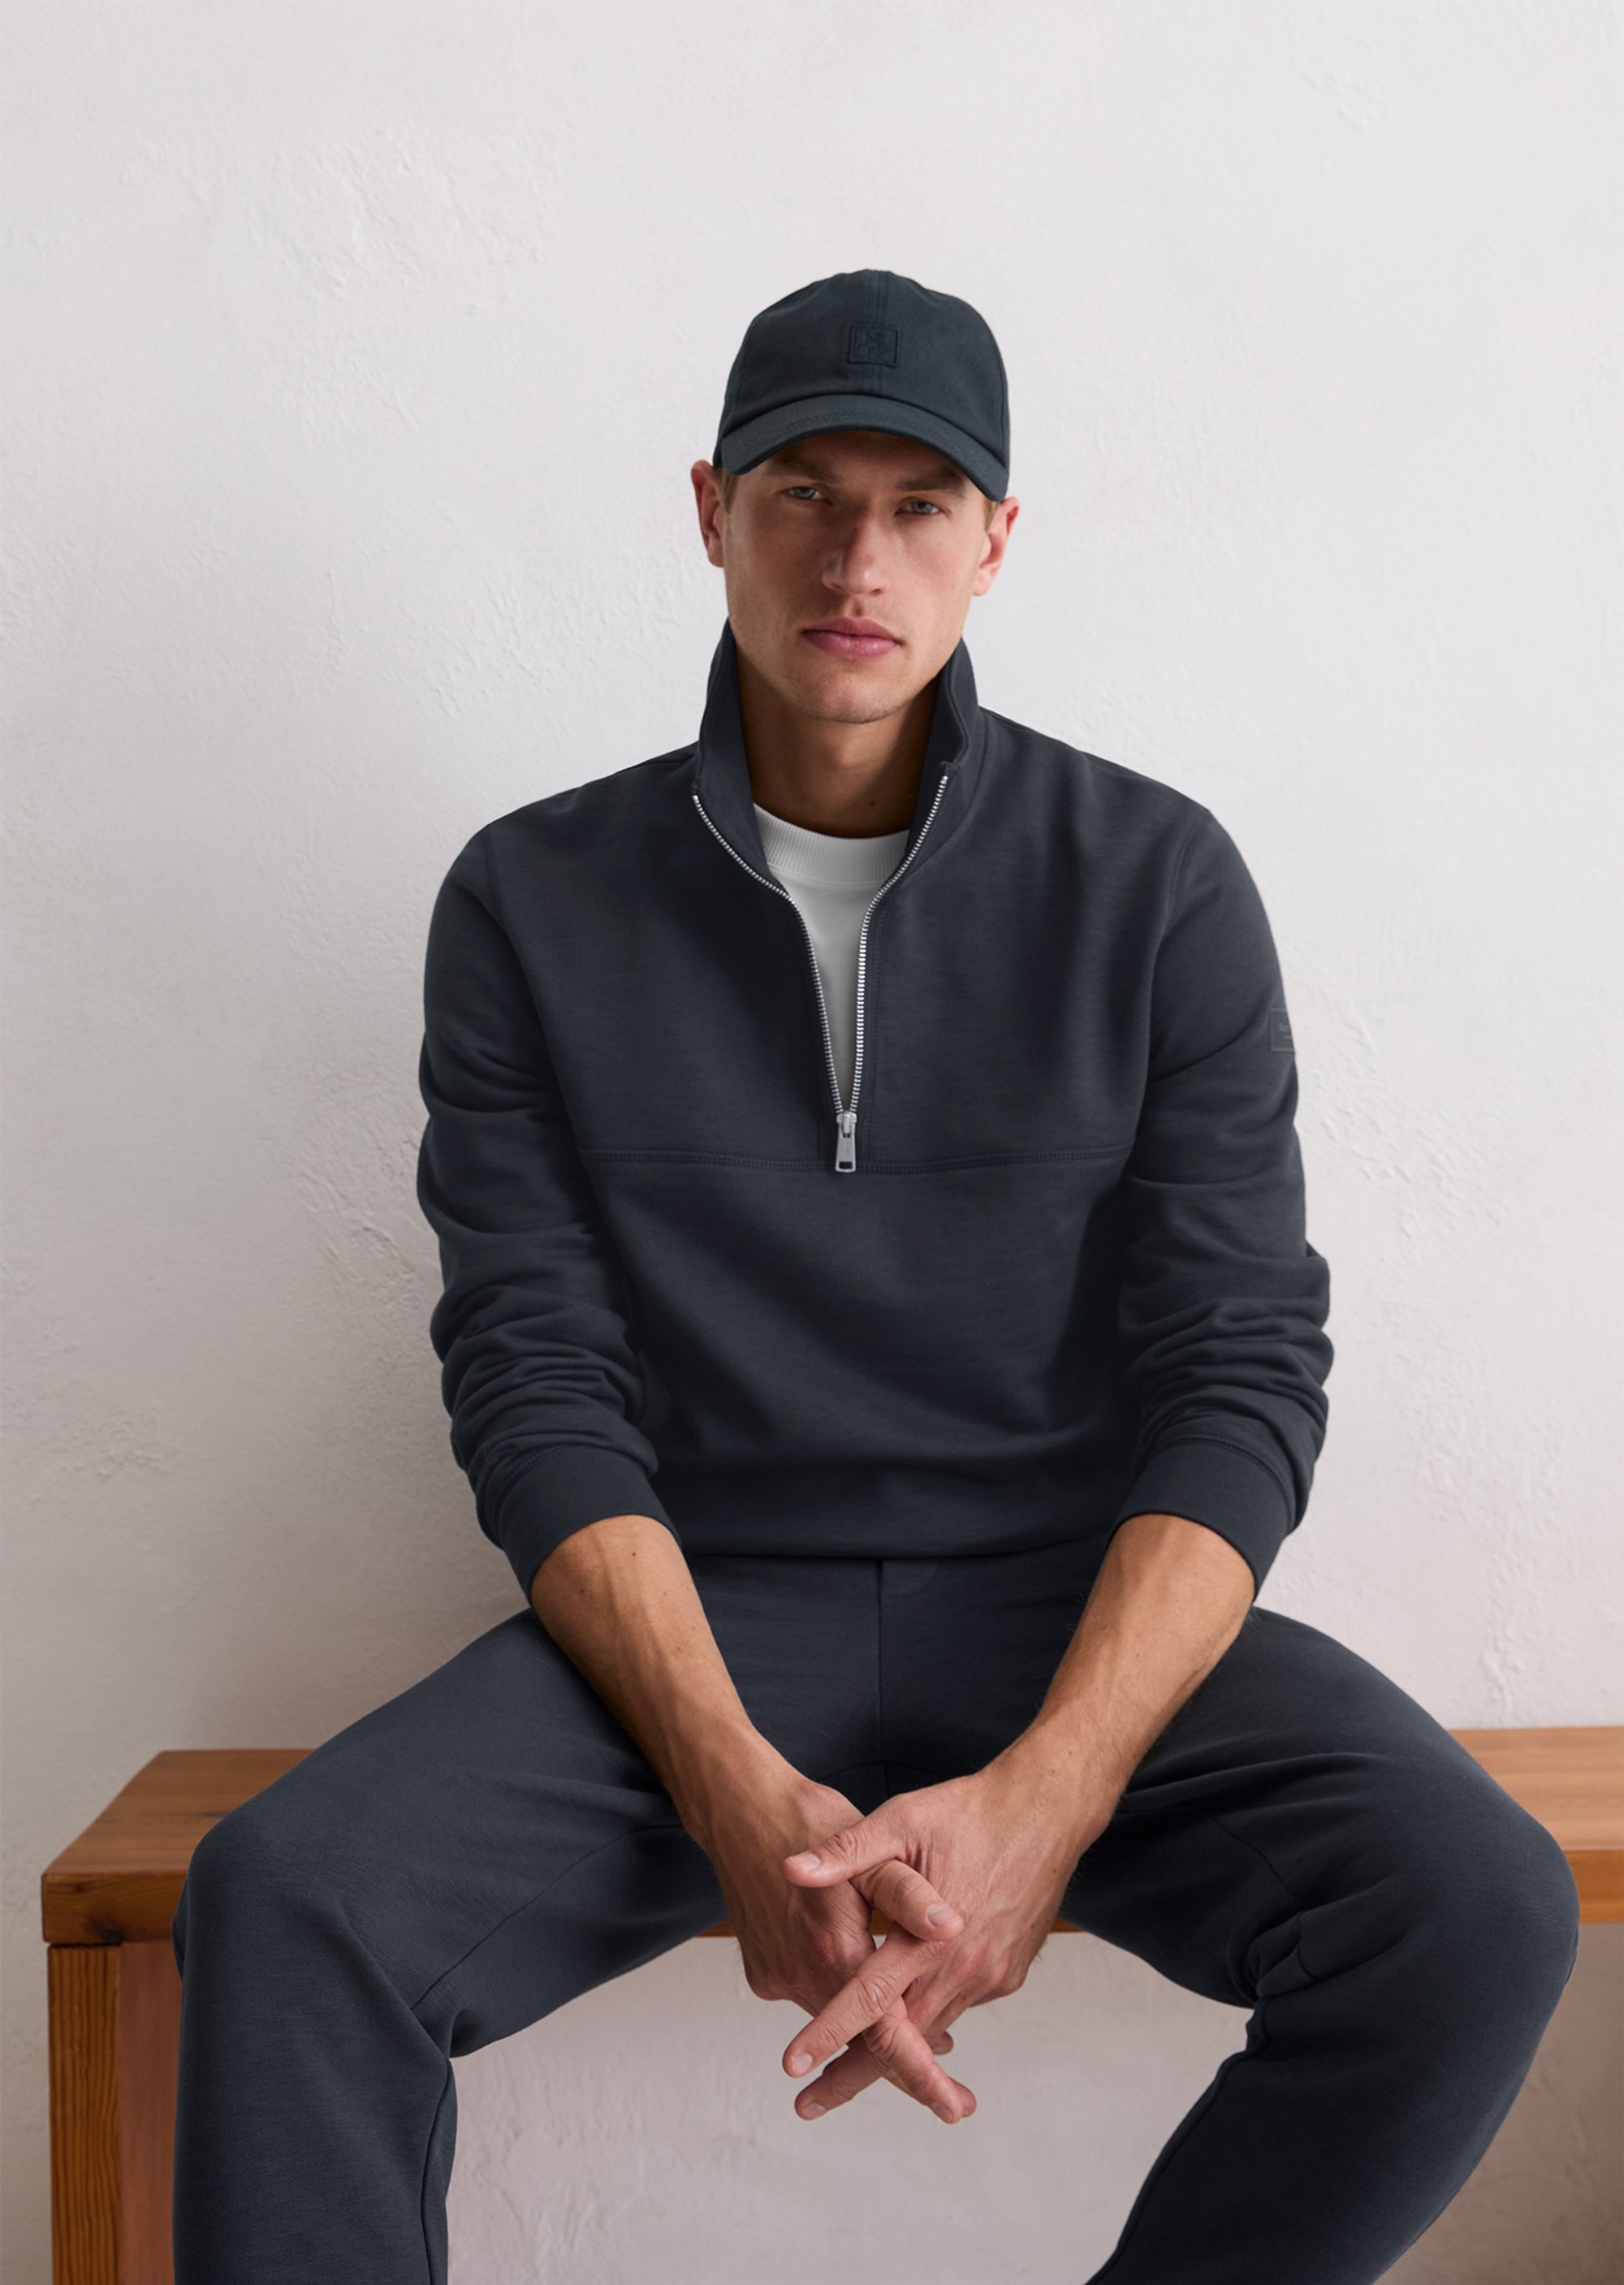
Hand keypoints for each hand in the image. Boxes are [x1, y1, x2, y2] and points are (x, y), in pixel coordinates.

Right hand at [699, 1767, 969, 2118]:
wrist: (738, 1807)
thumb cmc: (811, 1818)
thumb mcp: (874, 1843)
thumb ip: (908, 1894)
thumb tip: (950, 1925)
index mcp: (835, 1948)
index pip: (886, 2033)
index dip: (923, 2073)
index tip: (955, 2107)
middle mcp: (802, 1974)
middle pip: (863, 2043)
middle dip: (911, 2069)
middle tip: (957, 2100)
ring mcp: (778, 1976)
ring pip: (839, 2023)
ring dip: (880, 2035)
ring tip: (929, 2049)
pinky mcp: (764, 1972)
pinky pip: (815, 1999)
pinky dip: (846, 2007)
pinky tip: (875, 1997)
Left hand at [778, 1755, 1107, 2122]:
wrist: (1047, 1811)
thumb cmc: (970, 1811)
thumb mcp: (901, 1820)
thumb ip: (846, 1853)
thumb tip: (790, 1869)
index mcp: (929, 1936)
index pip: (868, 1998)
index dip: (828, 2033)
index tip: (792, 2066)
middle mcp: (962, 1967)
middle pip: (900, 2038)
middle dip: (852, 2074)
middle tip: (808, 2104)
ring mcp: (989, 1975)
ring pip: (931, 2026)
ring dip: (894, 2054)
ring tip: (849, 2073)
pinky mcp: (1007, 1973)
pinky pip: (958, 2003)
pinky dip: (929, 2016)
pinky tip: (909, 2016)